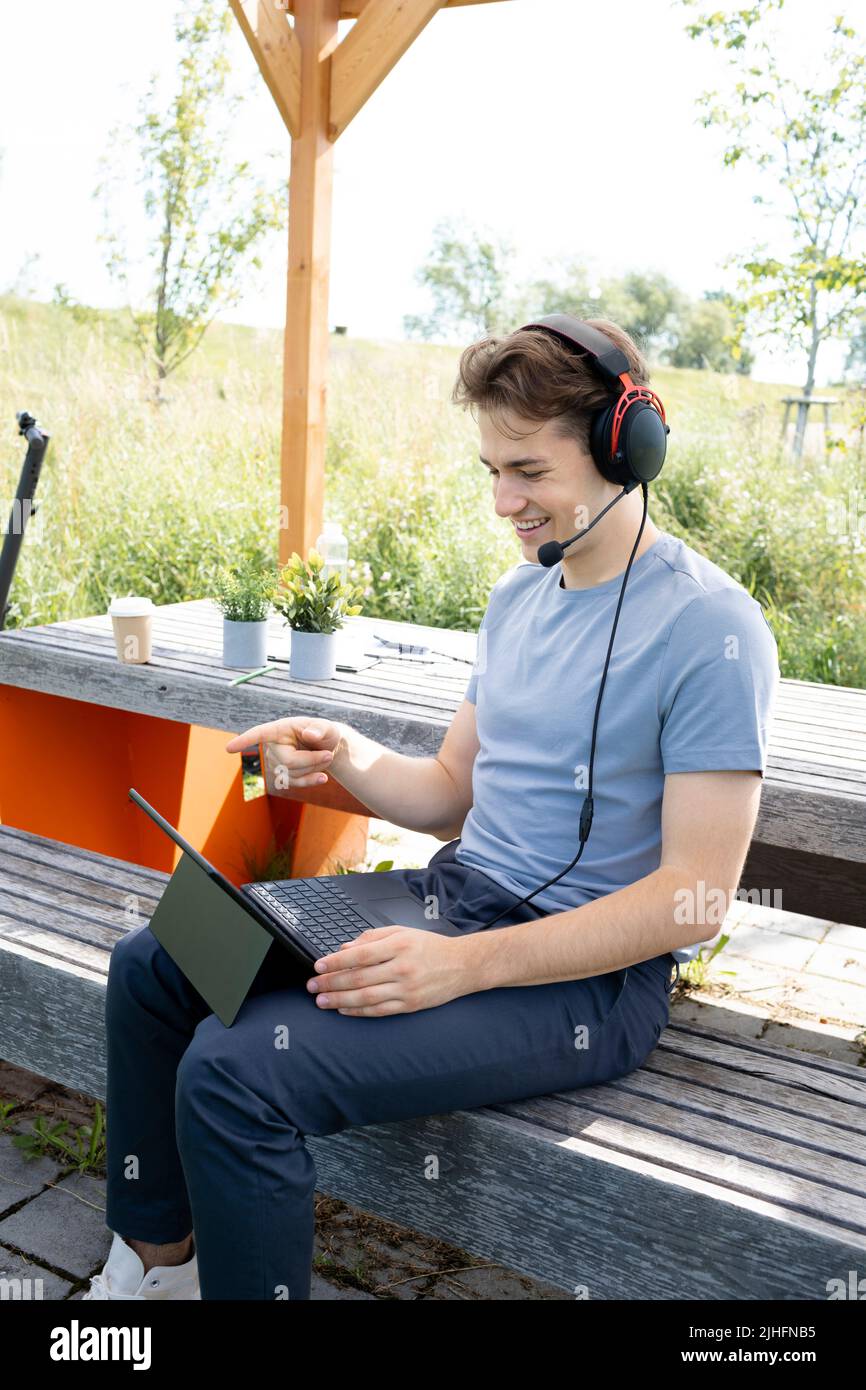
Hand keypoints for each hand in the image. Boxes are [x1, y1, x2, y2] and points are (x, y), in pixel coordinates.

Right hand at [224, 716, 342, 786]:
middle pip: (288, 762)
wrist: (327, 748)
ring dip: (313, 769)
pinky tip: (323, 778)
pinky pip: (294, 783)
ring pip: (292, 774)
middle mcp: (272, 746)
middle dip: (311, 761)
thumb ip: (320, 729)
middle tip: (328, 754)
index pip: (259, 734)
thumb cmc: (324, 733)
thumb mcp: (327, 728)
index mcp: (278, 729)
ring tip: (325, 757)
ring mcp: (275, 762)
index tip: (229, 748)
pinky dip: (311, 781)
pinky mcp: (282, 775)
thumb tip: (310, 734)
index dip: (245, 741)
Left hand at [306, 925, 472, 1015]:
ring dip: (339, 1000)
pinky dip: (358, 1011)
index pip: (359, 955)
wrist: (463, 965)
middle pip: (359, 978)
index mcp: (399, 945)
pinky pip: (379, 1010)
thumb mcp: (402, 932)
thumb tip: (345, 948)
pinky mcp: (410, 1005)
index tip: (318, 966)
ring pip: (365, 997)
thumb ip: (372, 938)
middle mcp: (402, 967)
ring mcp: (406, 989)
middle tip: (312, 986)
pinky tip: (343, 1009)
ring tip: (321, 1000)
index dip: (335, 962)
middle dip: (331, 983)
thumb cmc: (430, 947)